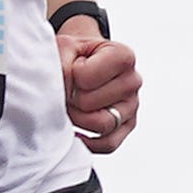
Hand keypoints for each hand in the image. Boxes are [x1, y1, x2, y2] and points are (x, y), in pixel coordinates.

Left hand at [59, 19, 141, 153]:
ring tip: (72, 104)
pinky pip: (109, 144)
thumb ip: (62, 69)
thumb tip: (59, 98)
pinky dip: (89, 142)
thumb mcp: (64, 47)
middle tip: (69, 89)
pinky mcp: (126, 126)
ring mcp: (131, 106)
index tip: (71, 68)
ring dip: (78, 118)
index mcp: (123, 56)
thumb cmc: (74, 52)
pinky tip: (76, 131)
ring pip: (101, 125)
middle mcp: (132, 81)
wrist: (80, 57)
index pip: (86, 78)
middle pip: (90, 103)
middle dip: (72, 99)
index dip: (69, 76)